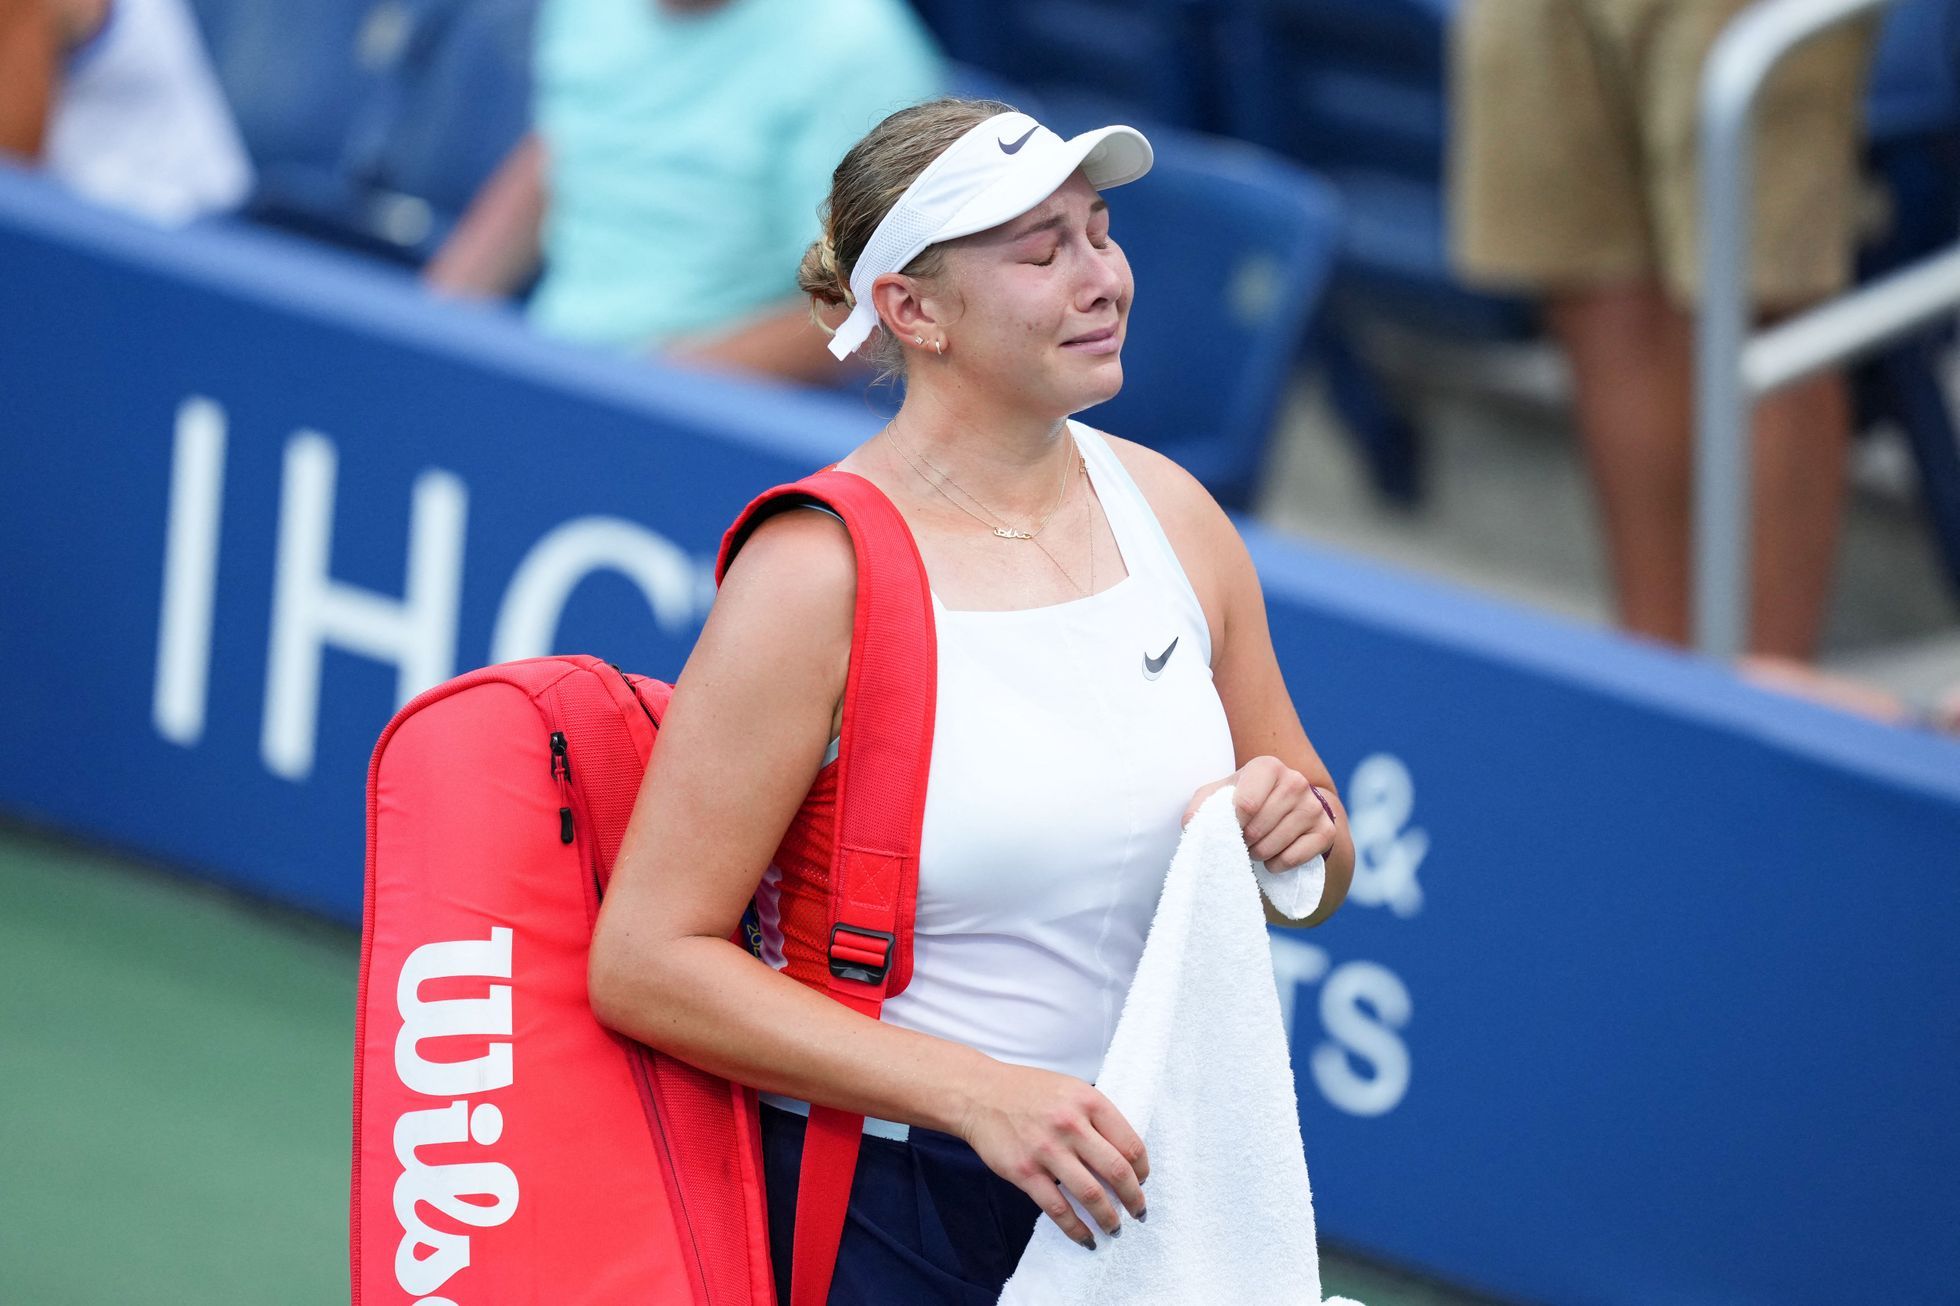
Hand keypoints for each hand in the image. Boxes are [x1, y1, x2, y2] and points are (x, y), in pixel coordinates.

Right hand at [958, 1061, 1148, 1248]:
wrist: (979, 1094)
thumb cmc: (1028, 1091)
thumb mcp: (1070, 1089)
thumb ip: (1096, 1117)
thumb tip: (1124, 1156)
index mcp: (1088, 1101)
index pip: (1130, 1144)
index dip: (1142, 1170)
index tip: (1142, 1181)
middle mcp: (1070, 1125)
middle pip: (1117, 1172)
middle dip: (1134, 1199)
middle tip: (1138, 1212)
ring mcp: (1047, 1150)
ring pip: (1091, 1194)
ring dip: (1109, 1218)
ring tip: (1115, 1229)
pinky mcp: (1025, 1172)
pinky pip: (1057, 1209)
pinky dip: (1076, 1229)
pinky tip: (1086, 1238)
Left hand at [1184, 756, 1336, 873]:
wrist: (1285, 811)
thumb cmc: (1245, 801)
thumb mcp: (1219, 797)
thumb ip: (1200, 806)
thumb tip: (1190, 824)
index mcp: (1268, 766)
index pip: (1245, 804)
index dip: (1232, 824)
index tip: (1231, 827)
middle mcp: (1295, 780)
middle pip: (1258, 827)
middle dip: (1244, 841)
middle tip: (1242, 841)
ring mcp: (1314, 805)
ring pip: (1275, 844)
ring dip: (1258, 854)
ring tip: (1255, 848)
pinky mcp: (1326, 830)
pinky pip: (1294, 858)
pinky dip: (1277, 865)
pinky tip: (1273, 858)